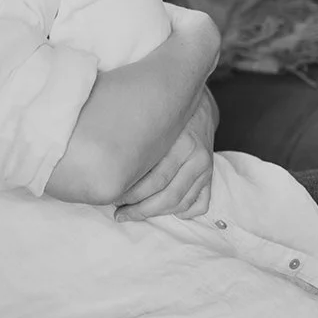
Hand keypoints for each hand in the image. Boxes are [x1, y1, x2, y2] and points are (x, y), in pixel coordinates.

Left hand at [113, 89, 216, 222]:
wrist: (198, 104)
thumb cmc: (165, 113)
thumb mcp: (151, 121)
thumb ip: (135, 141)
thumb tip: (107, 164)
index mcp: (183, 143)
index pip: (156, 180)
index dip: (132, 194)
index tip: (112, 197)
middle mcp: (197, 158)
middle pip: (168, 196)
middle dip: (140, 209)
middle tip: (119, 212)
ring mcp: (206, 169)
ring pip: (182, 203)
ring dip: (155, 213)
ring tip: (133, 212)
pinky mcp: (210, 176)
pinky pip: (199, 204)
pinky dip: (182, 212)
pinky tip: (162, 211)